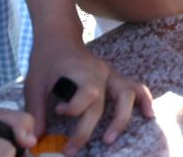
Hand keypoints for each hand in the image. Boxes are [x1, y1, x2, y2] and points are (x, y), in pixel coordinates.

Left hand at [24, 38, 152, 155]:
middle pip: (101, 105)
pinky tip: (149, 115)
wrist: (58, 37)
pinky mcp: (114, 77)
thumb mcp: (34, 84)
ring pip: (126, 96)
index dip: (73, 109)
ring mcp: (110, 74)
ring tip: (109, 139)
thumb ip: (36, 111)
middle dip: (87, 130)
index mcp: (81, 72)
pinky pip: (135, 88)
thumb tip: (35, 139)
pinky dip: (144, 100)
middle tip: (71, 151)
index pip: (86, 95)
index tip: (59, 111)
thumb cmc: (46, 60)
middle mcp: (100, 73)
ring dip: (121, 119)